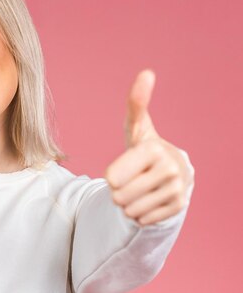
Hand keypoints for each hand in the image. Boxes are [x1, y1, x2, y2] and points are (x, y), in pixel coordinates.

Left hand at [105, 69, 193, 225]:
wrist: (172, 171)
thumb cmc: (145, 147)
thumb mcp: (135, 126)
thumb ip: (136, 103)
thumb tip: (147, 72)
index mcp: (153, 149)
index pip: (113, 178)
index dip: (112, 176)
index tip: (124, 168)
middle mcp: (169, 169)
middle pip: (119, 195)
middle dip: (119, 191)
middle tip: (131, 180)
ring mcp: (177, 190)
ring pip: (130, 210)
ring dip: (128, 203)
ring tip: (139, 189)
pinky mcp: (179, 207)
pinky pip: (142, 219)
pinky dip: (140, 213)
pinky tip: (148, 200)